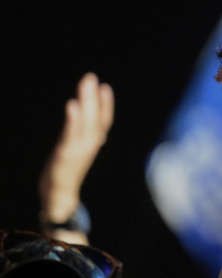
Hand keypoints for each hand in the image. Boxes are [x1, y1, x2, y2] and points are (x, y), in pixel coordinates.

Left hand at [38, 72, 113, 241]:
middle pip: (95, 119)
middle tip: (91, 78)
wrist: (59, 199)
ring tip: (86, 86)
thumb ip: (79, 136)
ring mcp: (78, 152)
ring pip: (86, 124)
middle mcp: (88, 147)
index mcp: (92, 144)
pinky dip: (73, 120)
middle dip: (94, 98)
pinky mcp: (65, 157)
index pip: (103, 122)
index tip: (105, 87)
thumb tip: (83, 121)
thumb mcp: (73, 152)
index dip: (106, 105)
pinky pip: (71, 135)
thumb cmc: (65, 174)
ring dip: (87, 103)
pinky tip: (72, 106)